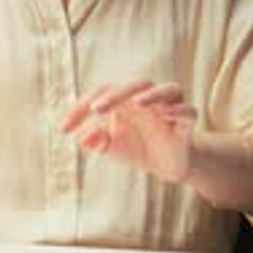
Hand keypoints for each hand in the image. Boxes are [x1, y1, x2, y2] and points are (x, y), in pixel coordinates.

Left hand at [62, 81, 196, 183]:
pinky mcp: (186, 125)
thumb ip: (97, 141)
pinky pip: (189, 111)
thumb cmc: (137, 147)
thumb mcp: (112, 147)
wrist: (168, 166)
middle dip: (115, 96)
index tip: (63, 129)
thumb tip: (84, 137)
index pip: (102, 93)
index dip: (81, 108)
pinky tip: (166, 114)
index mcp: (125, 99)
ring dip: (154, 94)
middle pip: (134, 86)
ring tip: (137, 103)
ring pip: (170, 89)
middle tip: (96, 110)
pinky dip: (179, 110)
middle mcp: (147, 98)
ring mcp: (169, 109)